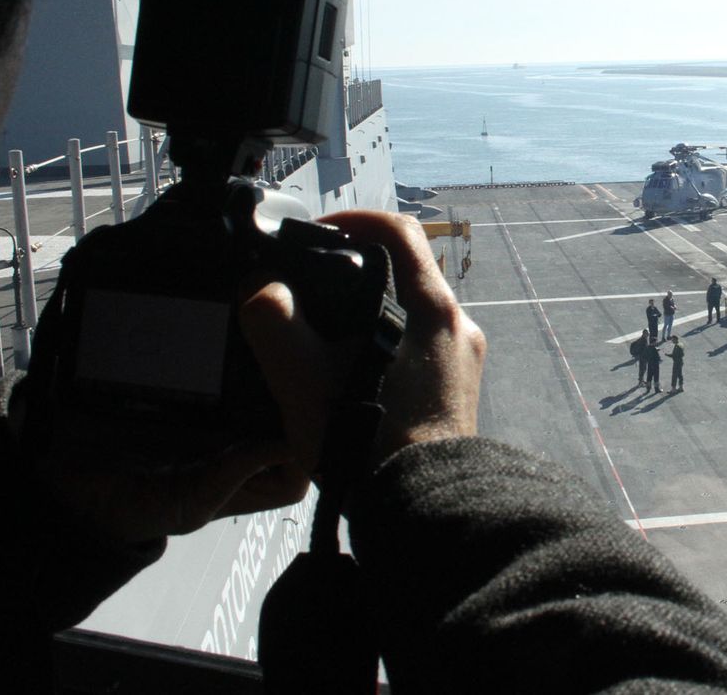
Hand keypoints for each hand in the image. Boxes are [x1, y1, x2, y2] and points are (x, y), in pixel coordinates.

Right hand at [239, 210, 486, 470]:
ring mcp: (464, 361)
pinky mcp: (461, 393)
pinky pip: (423, 352)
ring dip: (374, 315)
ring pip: (415, 316)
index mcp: (430, 308)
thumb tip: (261, 290)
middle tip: (315, 290)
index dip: (355, 219)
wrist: (419, 508)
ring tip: (327, 340)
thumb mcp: (301, 378)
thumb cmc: (365, 441)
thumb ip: (273, 322)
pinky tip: (354, 378)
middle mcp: (458, 326)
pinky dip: (389, 349)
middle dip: (360, 273)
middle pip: (407, 273)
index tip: (321, 233)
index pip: (398, 230)